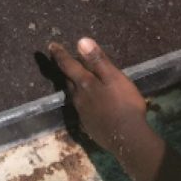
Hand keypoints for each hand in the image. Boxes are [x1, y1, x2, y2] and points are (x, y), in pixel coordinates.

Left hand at [48, 38, 151, 156]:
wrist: (128, 139)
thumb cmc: (124, 104)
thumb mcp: (114, 77)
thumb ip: (97, 60)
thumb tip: (80, 41)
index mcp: (85, 83)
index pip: (68, 65)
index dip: (60, 54)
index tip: (51, 46)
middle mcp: (79, 98)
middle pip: (69, 80)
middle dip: (66, 70)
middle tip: (65, 62)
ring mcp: (83, 113)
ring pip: (74, 95)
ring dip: (74, 86)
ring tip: (77, 81)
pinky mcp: (89, 126)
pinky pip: (82, 109)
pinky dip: (83, 101)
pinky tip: (90, 104)